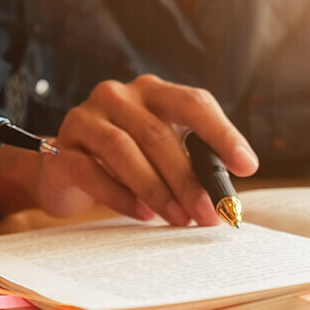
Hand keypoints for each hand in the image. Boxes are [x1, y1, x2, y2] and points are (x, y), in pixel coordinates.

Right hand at [33, 75, 258, 225]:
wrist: (64, 172)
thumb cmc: (125, 163)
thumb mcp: (161, 155)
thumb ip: (192, 163)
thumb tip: (227, 196)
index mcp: (151, 91)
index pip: (193, 102)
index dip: (222, 133)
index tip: (247, 166)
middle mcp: (117, 95)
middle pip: (158, 134)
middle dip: (188, 179)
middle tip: (208, 214)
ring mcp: (85, 119)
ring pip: (124, 151)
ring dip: (157, 190)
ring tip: (179, 219)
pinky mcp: (62, 149)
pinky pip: (92, 172)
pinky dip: (122, 197)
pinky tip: (143, 215)